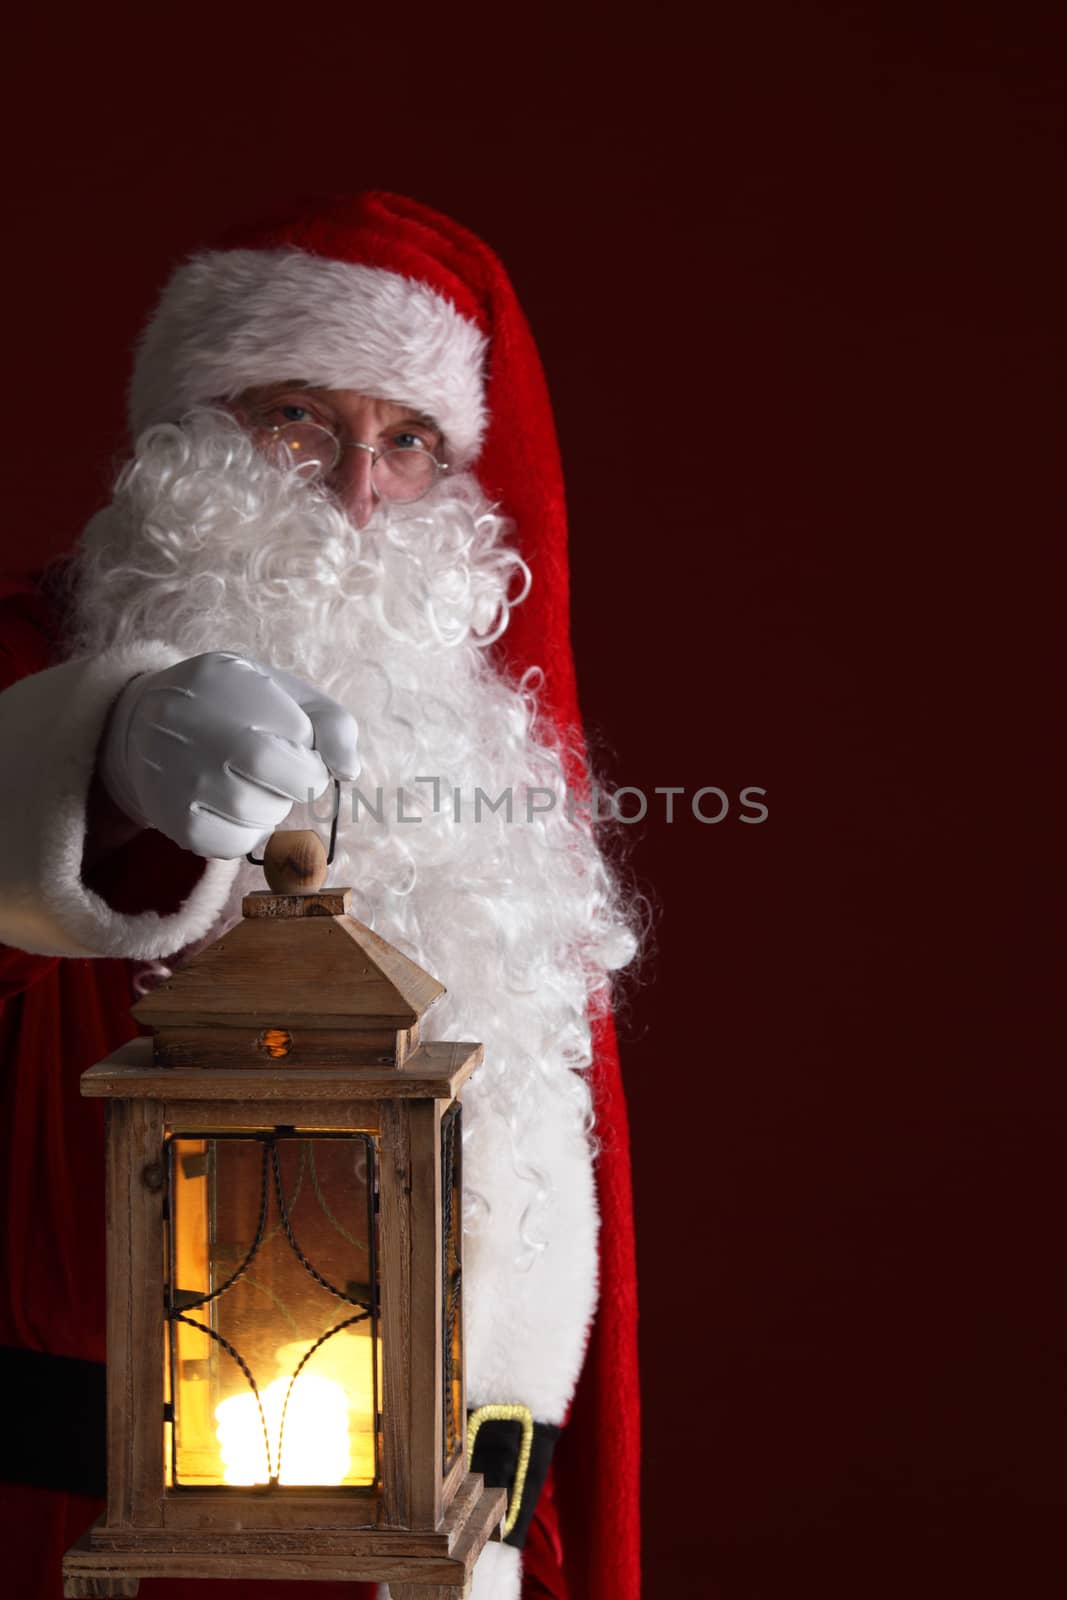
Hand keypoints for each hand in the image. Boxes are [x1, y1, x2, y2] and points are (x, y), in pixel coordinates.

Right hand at [98, 652, 359, 858]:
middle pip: (277, 772)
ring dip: (274, 806)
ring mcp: (183, 777)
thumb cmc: (231, 709)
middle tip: (286, 774)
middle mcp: (198, 728)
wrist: (142, 725)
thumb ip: (331, 723)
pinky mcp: (175, 820)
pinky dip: (248, 832)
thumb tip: (349, 771)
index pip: (300, 732)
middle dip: (299, 780)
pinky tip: (232, 807)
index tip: (296, 747)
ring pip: (260, 813)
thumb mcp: (280, 692)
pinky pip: (234, 844)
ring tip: (252, 785)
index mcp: (230, 684)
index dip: (310, 749)